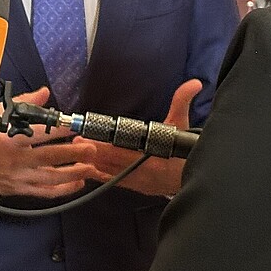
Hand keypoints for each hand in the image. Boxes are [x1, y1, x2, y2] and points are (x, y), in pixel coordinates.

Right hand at [0, 87, 100, 198]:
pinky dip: (65, 189)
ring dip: (74, 173)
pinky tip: (78, 182)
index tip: (74, 124)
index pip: (38, 132)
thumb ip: (25, 102)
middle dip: (73, 153)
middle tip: (90, 148)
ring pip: (52, 178)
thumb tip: (44, 92)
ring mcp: (22, 176)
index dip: (58, 129)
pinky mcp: (24, 189)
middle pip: (50, 157)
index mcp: (11, 138)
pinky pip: (47, 192)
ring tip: (90, 166)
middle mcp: (18, 159)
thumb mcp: (1, 114)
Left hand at [86, 79, 201, 196]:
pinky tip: (89, 169)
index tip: (90, 136)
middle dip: (94, 151)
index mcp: (152, 156)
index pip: (124, 150)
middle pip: (113, 161)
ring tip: (77, 154)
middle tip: (76, 141)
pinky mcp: (135, 187)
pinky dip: (101, 176)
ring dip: (94, 163)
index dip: (105, 145)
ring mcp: (138, 181)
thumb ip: (182, 102)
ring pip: (111, 173)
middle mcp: (143, 170)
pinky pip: (114, 182)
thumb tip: (194, 83)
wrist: (192, 178)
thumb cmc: (184, 149)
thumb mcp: (183, 124)